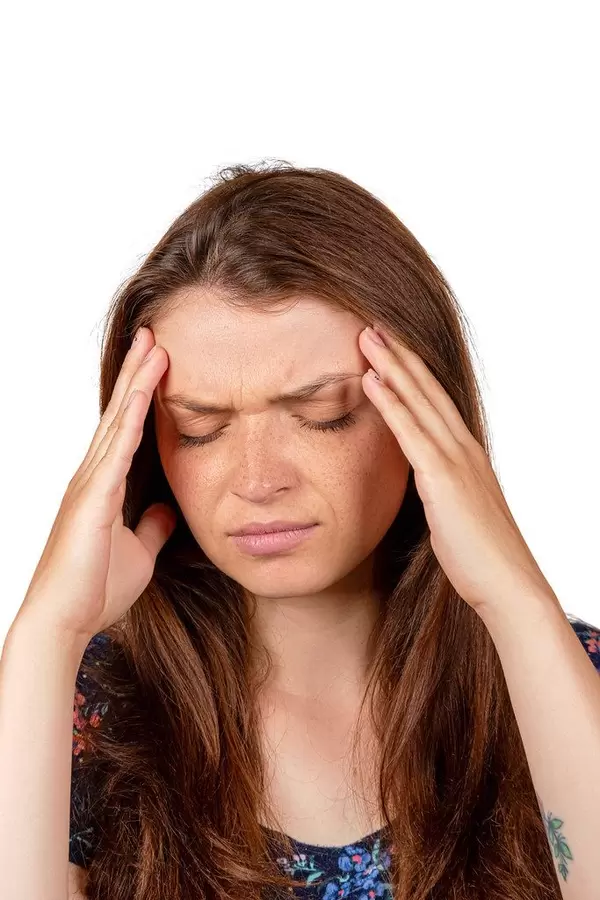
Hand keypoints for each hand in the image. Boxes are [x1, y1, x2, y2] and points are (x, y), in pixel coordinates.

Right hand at [17, 328, 176, 640]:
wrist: (65, 621)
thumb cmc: (95, 589)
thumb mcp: (139, 552)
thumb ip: (152, 527)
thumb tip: (167, 508)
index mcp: (103, 486)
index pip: (125, 430)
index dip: (141, 394)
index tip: (158, 362)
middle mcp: (93, 477)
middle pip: (119, 413)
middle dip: (138, 373)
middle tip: (155, 335)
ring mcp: (90, 485)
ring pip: (117, 421)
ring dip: (137, 383)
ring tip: (154, 346)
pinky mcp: (93, 499)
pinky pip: (117, 450)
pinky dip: (131, 418)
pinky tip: (145, 391)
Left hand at [359, 324, 550, 615]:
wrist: (507, 584)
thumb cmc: (481, 558)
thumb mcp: (456, 514)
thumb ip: (439, 491)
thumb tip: (422, 484)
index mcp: (466, 456)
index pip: (436, 403)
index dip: (413, 372)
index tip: (390, 348)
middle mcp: (463, 449)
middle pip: (427, 391)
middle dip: (400, 356)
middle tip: (373, 326)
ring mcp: (455, 461)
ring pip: (419, 401)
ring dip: (392, 366)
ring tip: (367, 336)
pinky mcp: (443, 479)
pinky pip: (410, 432)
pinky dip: (391, 402)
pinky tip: (372, 379)